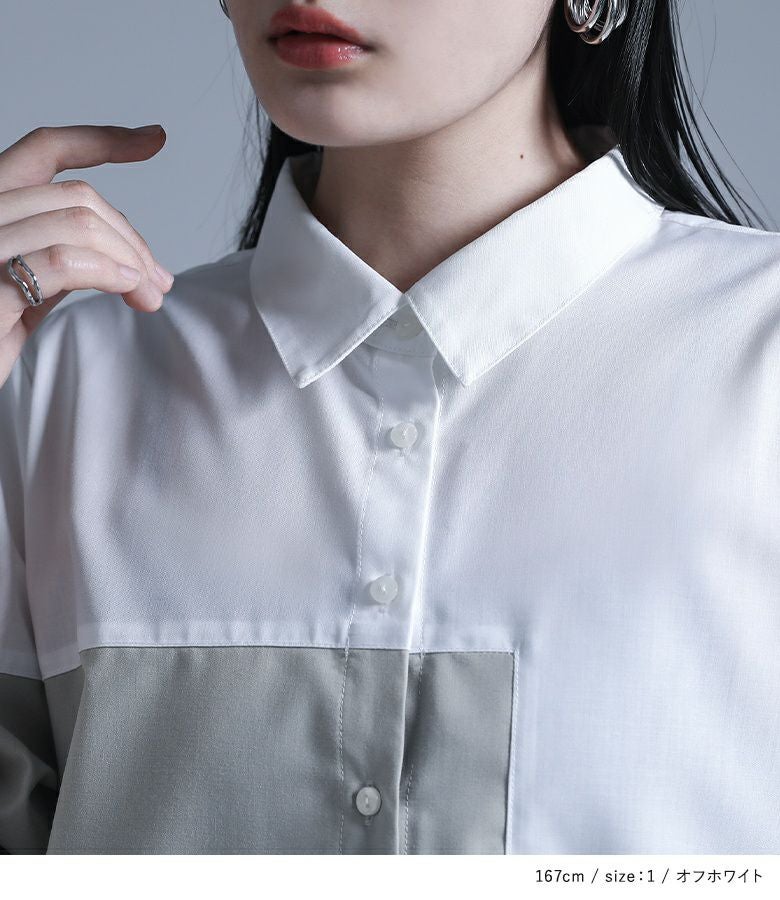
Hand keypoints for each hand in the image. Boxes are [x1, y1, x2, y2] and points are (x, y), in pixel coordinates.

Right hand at [0, 124, 174, 387]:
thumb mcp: (22, 292)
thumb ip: (57, 261)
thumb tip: (117, 254)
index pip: (42, 149)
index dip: (102, 139)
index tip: (152, 138)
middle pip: (77, 195)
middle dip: (132, 237)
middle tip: (159, 280)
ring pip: (77, 222)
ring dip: (131, 259)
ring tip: (151, 293)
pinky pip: (63, 262)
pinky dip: (111, 272)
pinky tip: (131, 289)